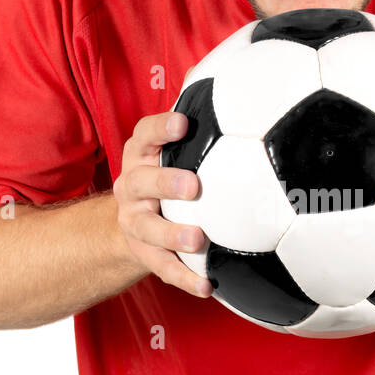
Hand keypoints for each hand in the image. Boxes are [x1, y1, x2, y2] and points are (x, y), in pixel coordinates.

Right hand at [113, 110, 212, 295]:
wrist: (133, 222)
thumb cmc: (166, 175)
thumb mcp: (171, 150)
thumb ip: (201, 125)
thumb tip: (243, 87)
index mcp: (141, 156)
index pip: (144, 135)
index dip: (161, 129)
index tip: (183, 124)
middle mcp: (131, 187)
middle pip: (140, 182)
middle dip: (165, 182)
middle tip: (193, 186)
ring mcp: (134, 222)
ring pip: (148, 228)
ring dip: (172, 234)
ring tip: (196, 239)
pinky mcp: (144, 254)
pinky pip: (163, 268)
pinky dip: (185, 278)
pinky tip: (206, 287)